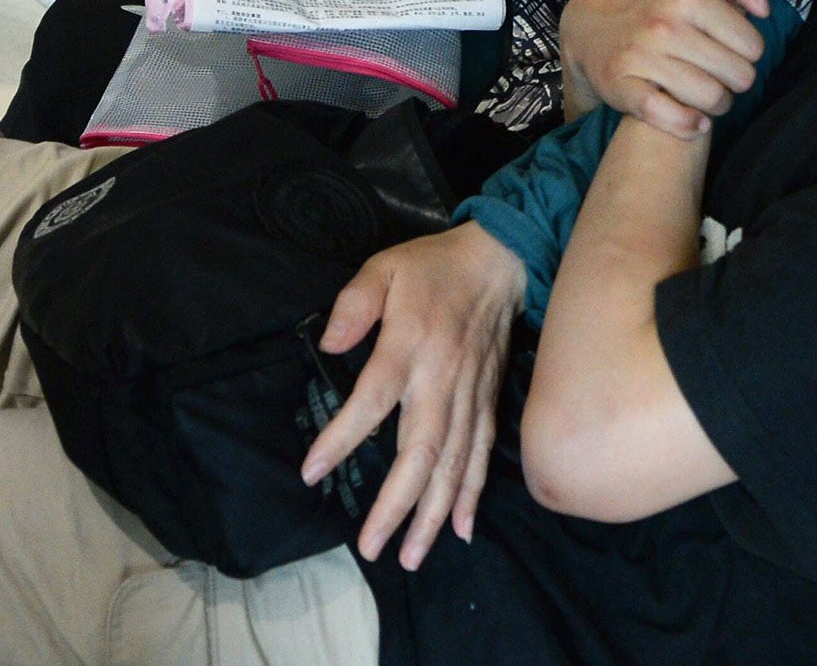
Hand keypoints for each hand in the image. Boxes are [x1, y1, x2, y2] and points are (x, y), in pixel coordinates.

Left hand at [301, 223, 527, 567]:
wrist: (503, 260)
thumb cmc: (434, 267)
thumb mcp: (384, 268)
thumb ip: (354, 304)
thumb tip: (330, 344)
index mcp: (410, 345)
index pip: (373, 399)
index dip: (342, 437)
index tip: (312, 473)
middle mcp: (442, 378)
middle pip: (421, 450)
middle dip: (397, 504)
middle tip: (370, 547)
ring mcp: (470, 394)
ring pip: (453, 463)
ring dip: (433, 513)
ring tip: (411, 555)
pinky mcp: (489, 400)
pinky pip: (482, 454)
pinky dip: (473, 494)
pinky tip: (461, 530)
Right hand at [559, 0, 768, 136]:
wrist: (585, 21)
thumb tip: (763, 10)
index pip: (752, 45)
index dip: (747, 52)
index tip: (731, 50)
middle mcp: (666, 25)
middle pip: (738, 76)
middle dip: (735, 79)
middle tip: (720, 74)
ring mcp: (643, 58)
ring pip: (712, 99)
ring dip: (717, 103)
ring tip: (708, 93)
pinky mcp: (623, 88)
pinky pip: (673, 118)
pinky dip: (691, 125)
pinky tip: (694, 119)